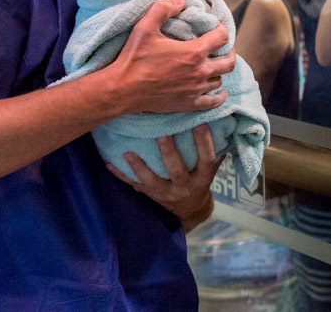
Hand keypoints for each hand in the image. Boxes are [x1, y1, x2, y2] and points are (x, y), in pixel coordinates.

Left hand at [107, 124, 222, 230]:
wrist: (190, 210)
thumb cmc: (201, 181)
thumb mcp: (212, 170)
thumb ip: (216, 150)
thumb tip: (221, 121)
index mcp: (202, 178)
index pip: (206, 158)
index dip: (204, 142)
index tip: (199, 123)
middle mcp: (184, 186)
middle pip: (177, 169)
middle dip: (169, 152)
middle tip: (161, 133)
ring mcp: (166, 193)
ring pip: (152, 180)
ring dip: (139, 167)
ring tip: (128, 152)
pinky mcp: (150, 195)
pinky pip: (134, 186)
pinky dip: (121, 175)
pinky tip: (109, 163)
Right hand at [109, 0, 234, 113]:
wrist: (122, 89)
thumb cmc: (133, 57)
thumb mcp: (145, 26)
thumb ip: (163, 8)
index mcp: (193, 52)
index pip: (222, 37)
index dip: (221, 29)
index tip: (214, 28)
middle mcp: (199, 72)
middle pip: (229, 61)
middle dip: (228, 52)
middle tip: (221, 47)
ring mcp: (195, 90)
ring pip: (219, 80)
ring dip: (219, 71)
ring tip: (212, 65)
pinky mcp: (189, 104)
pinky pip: (213, 102)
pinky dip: (219, 96)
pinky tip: (219, 92)